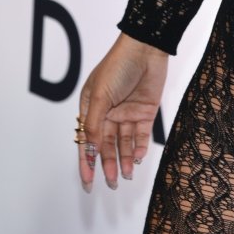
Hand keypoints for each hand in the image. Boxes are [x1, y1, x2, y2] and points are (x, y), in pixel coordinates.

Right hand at [77, 33, 168, 191]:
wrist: (146, 49)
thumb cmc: (118, 67)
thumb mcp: (101, 96)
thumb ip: (96, 124)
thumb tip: (91, 150)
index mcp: (91, 108)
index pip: (87, 141)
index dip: (87, 163)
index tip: (87, 183)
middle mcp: (109, 113)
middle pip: (107, 146)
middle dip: (108, 165)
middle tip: (112, 184)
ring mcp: (127, 113)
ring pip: (124, 144)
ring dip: (124, 160)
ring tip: (127, 176)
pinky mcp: (145, 113)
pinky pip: (141, 136)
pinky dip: (139, 148)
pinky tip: (137, 157)